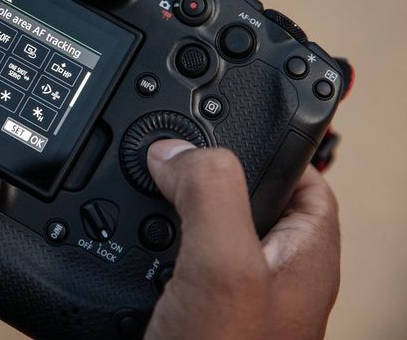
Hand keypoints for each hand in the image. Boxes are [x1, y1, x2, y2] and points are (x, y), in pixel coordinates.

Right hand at [144, 140, 339, 339]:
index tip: (222, 126)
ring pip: (203, 225)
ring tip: (145, 199)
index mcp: (303, 254)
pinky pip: (175, 257)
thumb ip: (210, 194)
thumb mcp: (222, 263)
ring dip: (169, 209)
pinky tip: (129, 244)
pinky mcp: (196, 307)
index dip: (268, 145)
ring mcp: (232, 292)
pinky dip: (149, 244)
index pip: (303, 175)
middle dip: (203, 173)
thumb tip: (176, 150)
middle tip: (169, 160)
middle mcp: (271, 271)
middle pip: (244, 195)